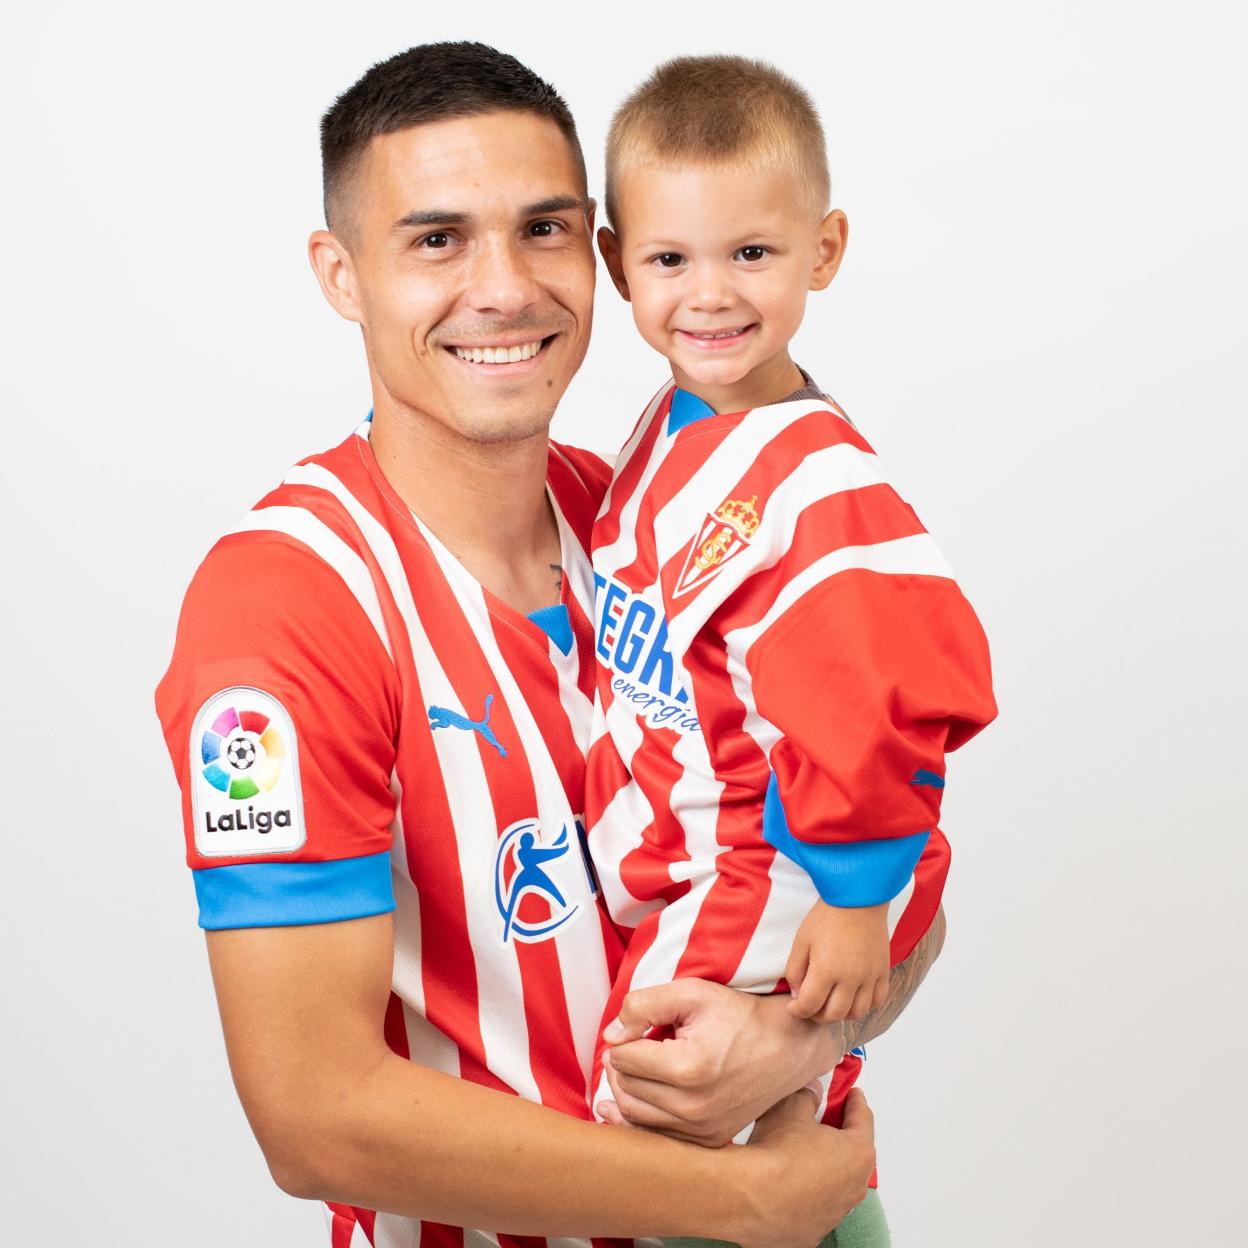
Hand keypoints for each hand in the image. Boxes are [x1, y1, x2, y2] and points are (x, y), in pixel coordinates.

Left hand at [597, 979, 844, 1146]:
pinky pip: (656, 1134)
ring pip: (635, 1115)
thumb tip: (610, 1036)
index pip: (624, 1059)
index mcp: (688, 1068)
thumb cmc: (739, 1016)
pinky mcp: (708, 1140)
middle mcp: (694, 1106)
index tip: (636, 1028)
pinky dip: (639, 1116)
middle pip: (626, 1088)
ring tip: (636, 1066)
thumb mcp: (692, 993)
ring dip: (626, 1089)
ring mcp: (702, 1129)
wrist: (787, 1047)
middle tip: (633, 1044)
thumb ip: (643, 1006)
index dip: (622, 1039)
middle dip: (621, 1065)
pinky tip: (630, 1099)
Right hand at [730, 1086, 875, 1247]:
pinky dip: (810, 1191)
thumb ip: (808, 1096)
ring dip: (826, 1167)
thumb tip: (812, 1094)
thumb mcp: (792, 1107)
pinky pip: (818, 1204)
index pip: (863, 1120)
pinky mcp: (815, 1231)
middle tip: (827, 1120)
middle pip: (854, 1154)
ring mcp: (836, 1213)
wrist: (751, 1198)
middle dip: (842, 1136)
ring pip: (838, 1183)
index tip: (853, 1095)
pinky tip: (790, 1181)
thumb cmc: (778, 1154)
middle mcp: (854, 1187)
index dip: (856, 1103)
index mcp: (857, 1153)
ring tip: (803, 1152)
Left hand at [786, 901, 890, 1023]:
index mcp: (826, 970)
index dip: (797, 1010)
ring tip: (831, 1002)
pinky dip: (865, 1005)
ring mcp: (869, 976)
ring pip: (857, 1013)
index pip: (809, 1005)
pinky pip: (878, 1000)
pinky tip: (853, 996)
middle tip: (810, 1006)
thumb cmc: (826, 916)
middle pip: (833, 1015)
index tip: (793, 1006)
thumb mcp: (801, 940)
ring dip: (841, 1013)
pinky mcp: (882, 971)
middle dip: (817, 1015)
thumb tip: (796, 994)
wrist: (857, 898)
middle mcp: (850, 978)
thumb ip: (795, 970)